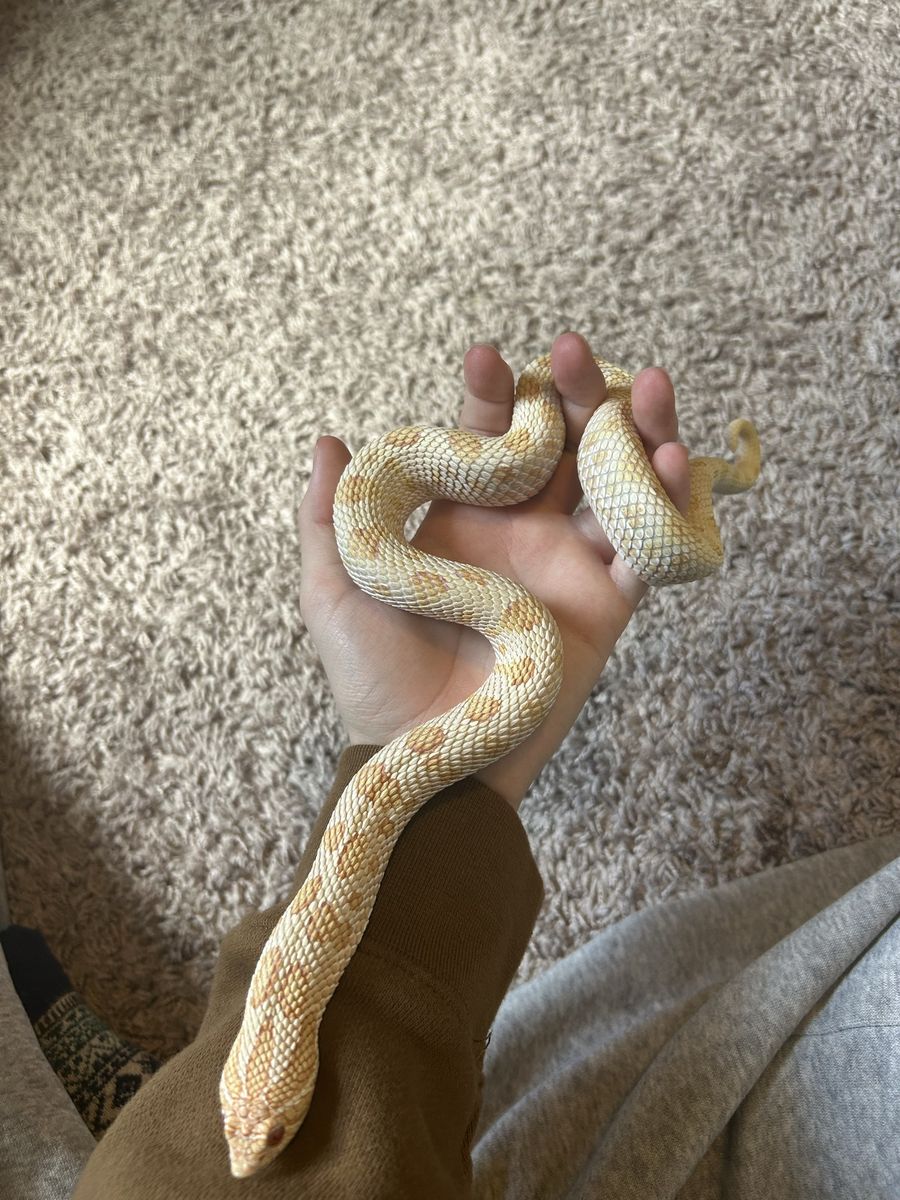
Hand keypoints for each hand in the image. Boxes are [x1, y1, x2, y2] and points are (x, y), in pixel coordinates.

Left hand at [297, 332, 689, 808]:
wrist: (421, 759)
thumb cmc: (372, 677)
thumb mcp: (335, 590)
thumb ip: (330, 516)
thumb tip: (328, 439)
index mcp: (463, 515)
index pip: (487, 436)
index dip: (493, 396)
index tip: (485, 359)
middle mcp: (522, 529)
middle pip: (564, 444)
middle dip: (573, 392)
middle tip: (572, 351)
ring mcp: (568, 564)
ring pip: (616, 482)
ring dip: (637, 430)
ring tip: (650, 385)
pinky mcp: (605, 607)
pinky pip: (646, 550)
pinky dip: (666, 507)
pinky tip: (671, 461)